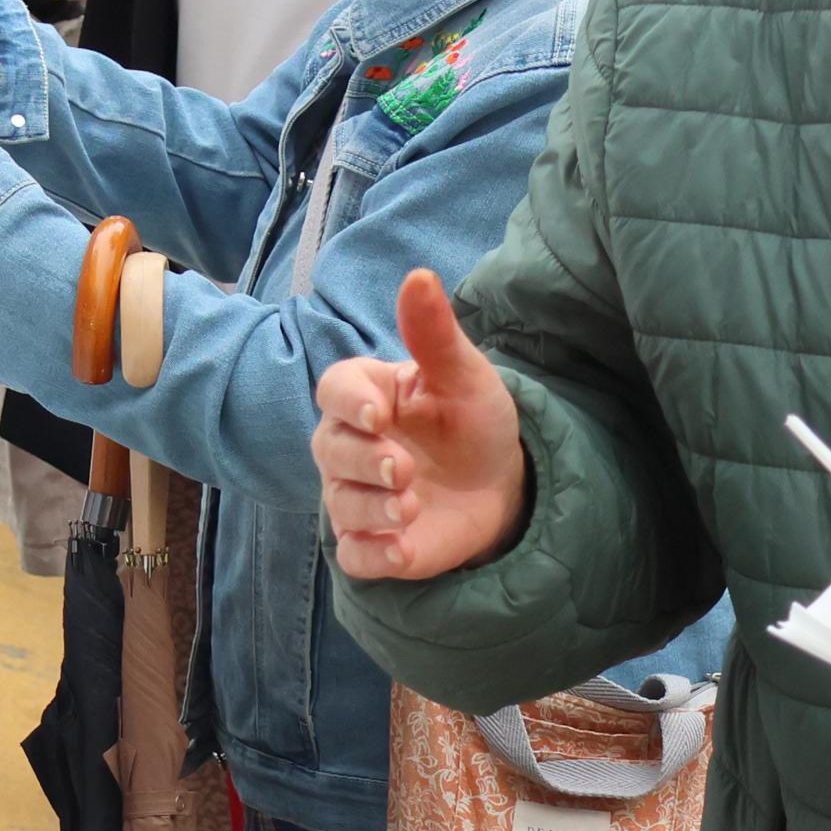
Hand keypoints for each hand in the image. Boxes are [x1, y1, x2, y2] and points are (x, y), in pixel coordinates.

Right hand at [314, 270, 530, 579]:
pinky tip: (402, 550)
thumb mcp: (465, 377)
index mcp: (368, 395)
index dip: (349, 401)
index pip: (335, 390)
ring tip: (412, 507)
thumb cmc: (473, 422)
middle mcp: (350, 444)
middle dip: (364, 460)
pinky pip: (353, 554)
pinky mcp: (371, 542)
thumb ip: (435, 334)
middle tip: (405, 468)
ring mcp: (356, 495)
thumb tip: (419, 276)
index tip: (379, 414)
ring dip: (372, 506)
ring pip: (340, 502)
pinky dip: (372, 555)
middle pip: (330, 448)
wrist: (499, 485)